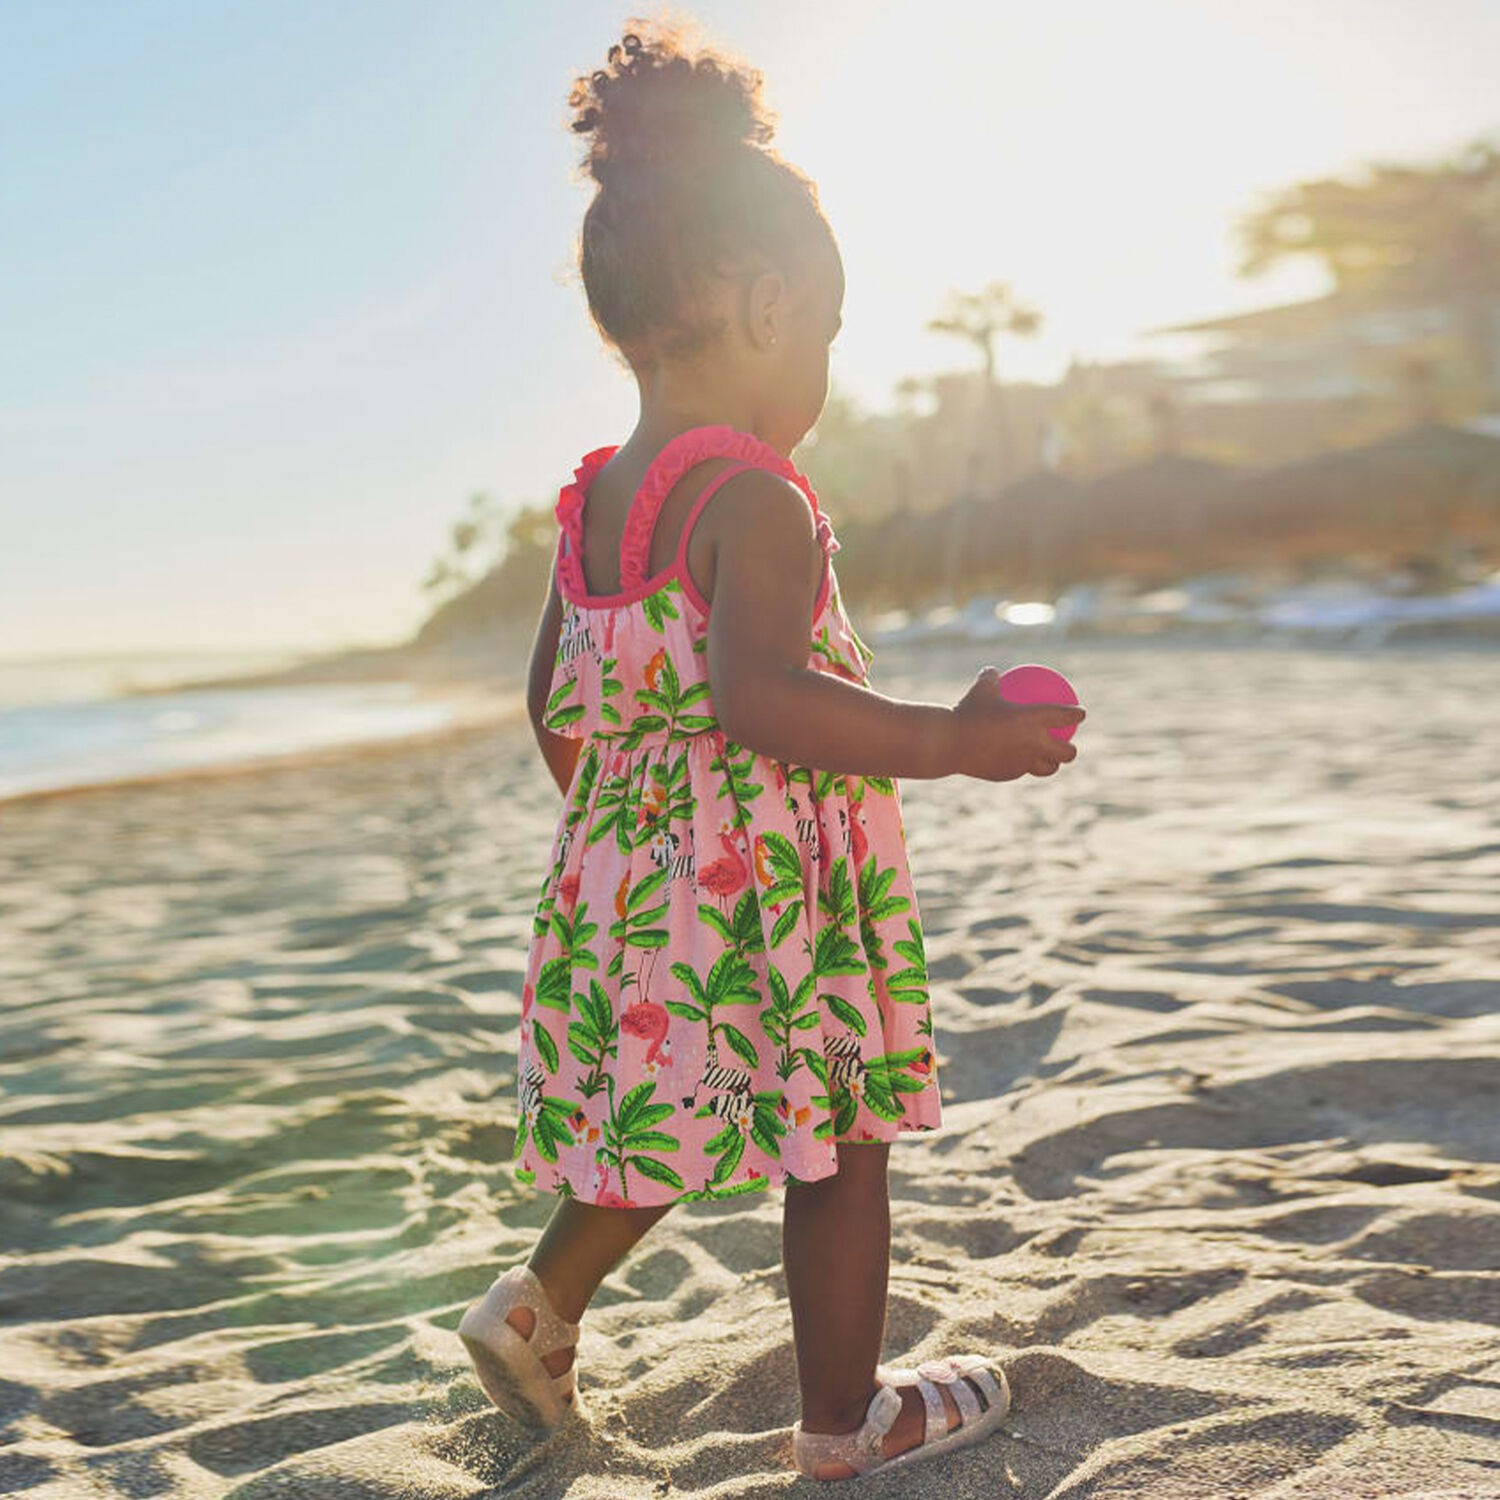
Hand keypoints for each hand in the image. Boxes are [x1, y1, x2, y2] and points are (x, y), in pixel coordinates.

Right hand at [949, 665, 1084, 780]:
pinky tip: (1015, 763)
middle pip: (1066, 752)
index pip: (1065, 716)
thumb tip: (993, 672)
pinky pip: (1020, 771)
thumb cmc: (967, 712)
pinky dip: (1022, 766)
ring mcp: (1023, 762)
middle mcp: (1035, 743)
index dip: (1077, 715)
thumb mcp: (980, 689)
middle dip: (1071, 751)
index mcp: (1034, 719)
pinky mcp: (1008, 774)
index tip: (1080, 714)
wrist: (950, 743)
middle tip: (1067, 745)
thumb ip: (991, 678)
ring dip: (1051, 764)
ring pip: (1047, 768)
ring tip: (1048, 760)